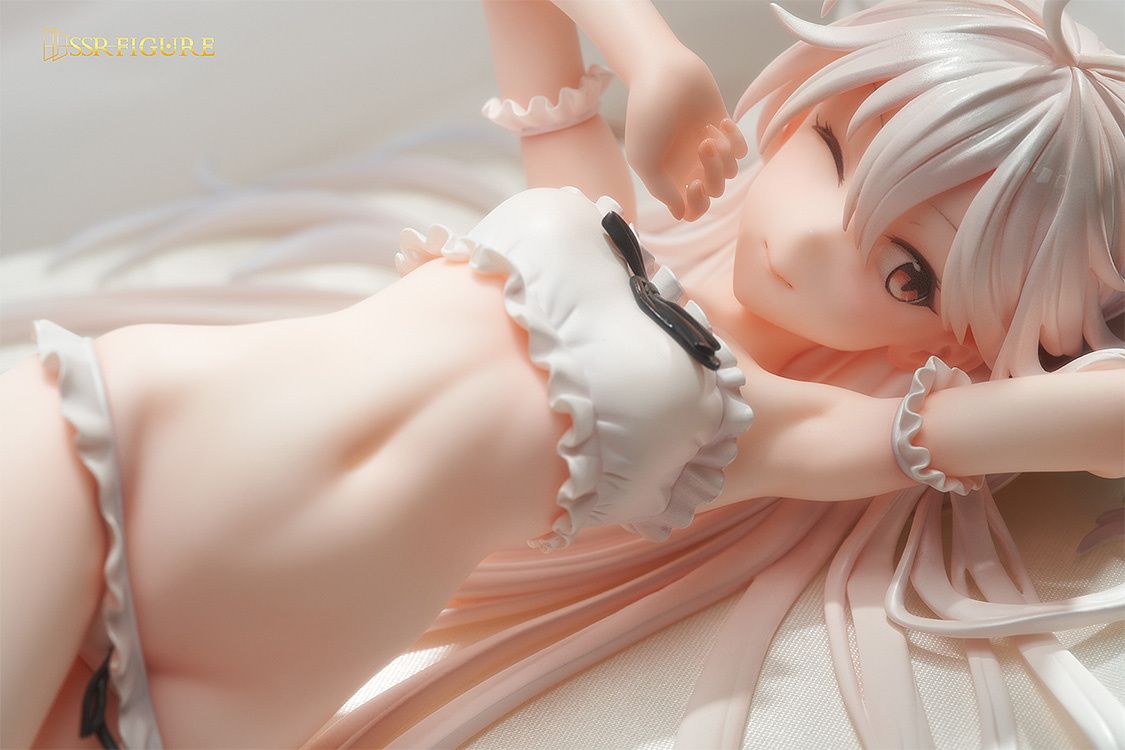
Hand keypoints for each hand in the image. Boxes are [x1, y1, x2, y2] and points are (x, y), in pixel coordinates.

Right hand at [623, 48, 747, 221]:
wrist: (665, 72)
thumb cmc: (648, 114)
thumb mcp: (643, 159)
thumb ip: (661, 191)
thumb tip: (681, 214)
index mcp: (669, 177)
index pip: (690, 210)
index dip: (696, 206)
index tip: (693, 186)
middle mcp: (688, 166)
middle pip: (712, 193)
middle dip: (713, 176)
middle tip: (703, 149)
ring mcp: (707, 148)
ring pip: (728, 173)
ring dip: (722, 156)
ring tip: (708, 134)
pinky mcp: (724, 130)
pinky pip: (740, 150)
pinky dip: (734, 140)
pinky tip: (721, 123)